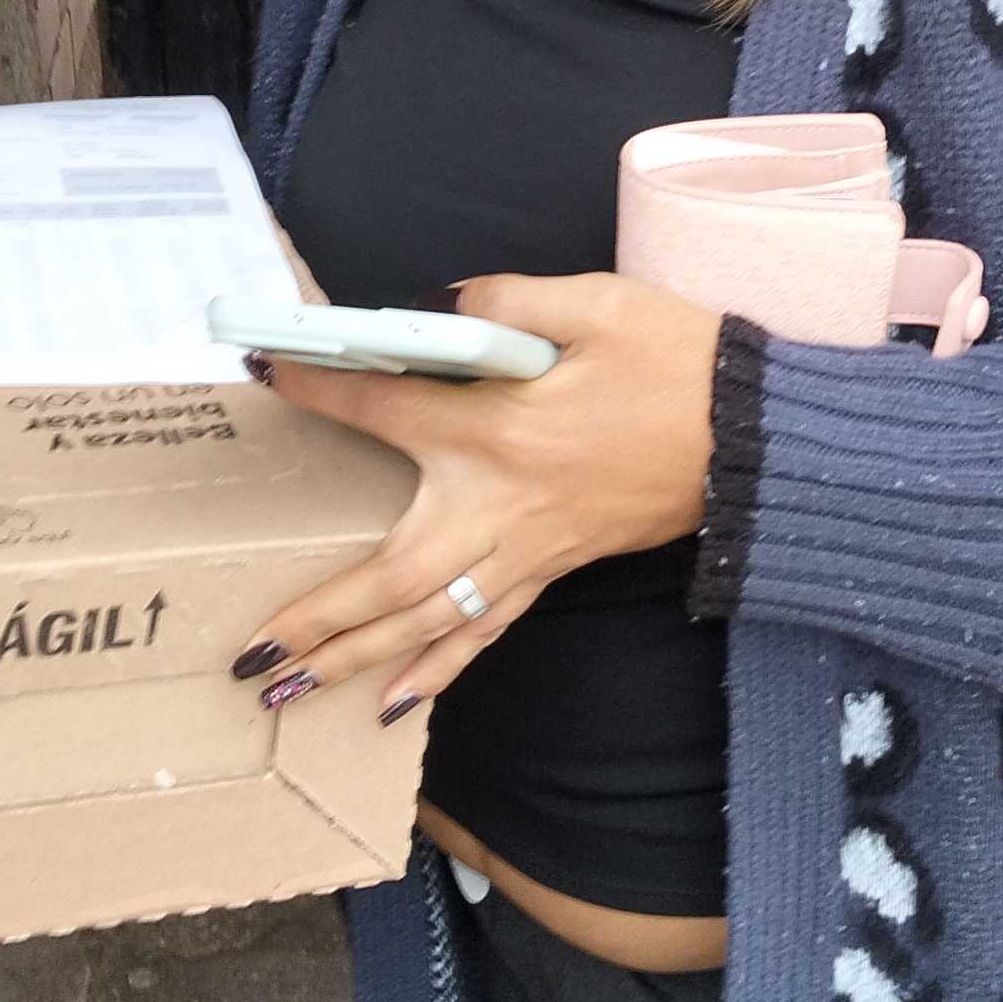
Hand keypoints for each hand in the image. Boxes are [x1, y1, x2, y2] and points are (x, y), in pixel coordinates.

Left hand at [233, 273, 724, 717]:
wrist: (756, 436)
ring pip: (427, 621)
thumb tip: (440, 308)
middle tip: (246, 655)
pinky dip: (439, 669)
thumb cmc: (679, 363)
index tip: (265, 370)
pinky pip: (487, 631)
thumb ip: (506, 300)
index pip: (382, 407)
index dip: (318, 387)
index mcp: (498, 428)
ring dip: (354, 661)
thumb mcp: (596, 304)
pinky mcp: (557, 569)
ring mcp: (528, 550)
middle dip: (313, 617)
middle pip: (386, 576)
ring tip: (288, 691)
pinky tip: (398, 702)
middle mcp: (499, 505)